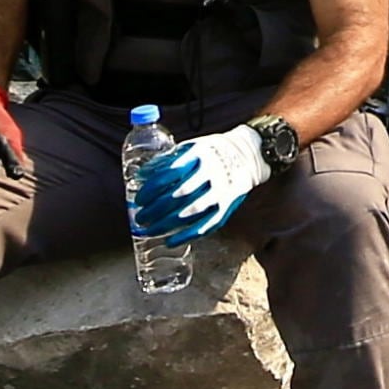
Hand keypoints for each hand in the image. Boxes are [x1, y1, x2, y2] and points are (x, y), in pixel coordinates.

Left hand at [131, 124, 269, 241]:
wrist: (249, 155)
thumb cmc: (213, 151)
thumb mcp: (192, 147)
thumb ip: (169, 160)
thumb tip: (142, 175)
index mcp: (200, 155)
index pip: (170, 173)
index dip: (152, 189)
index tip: (139, 199)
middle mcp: (211, 173)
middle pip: (178, 195)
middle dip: (155, 209)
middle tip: (140, 217)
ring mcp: (220, 192)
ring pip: (190, 212)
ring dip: (166, 224)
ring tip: (150, 230)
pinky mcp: (226, 207)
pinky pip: (205, 225)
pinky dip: (186, 235)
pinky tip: (170, 241)